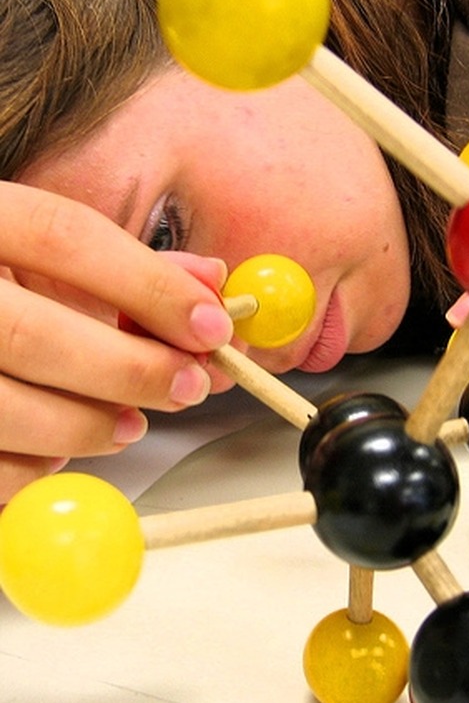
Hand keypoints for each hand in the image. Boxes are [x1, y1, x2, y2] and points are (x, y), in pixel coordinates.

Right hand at [0, 182, 233, 501]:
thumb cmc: (2, 291)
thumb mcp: (48, 258)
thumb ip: (130, 267)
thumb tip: (213, 285)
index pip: (62, 235)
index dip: (149, 284)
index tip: (213, 326)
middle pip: (31, 334)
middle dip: (130, 369)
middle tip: (190, 387)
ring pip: (3, 407)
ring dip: (88, 426)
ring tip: (131, 425)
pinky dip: (35, 467)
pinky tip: (59, 450)